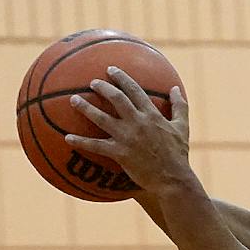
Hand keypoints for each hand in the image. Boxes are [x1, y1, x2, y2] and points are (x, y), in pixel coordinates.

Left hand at [65, 67, 191, 194]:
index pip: (135, 90)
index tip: (111, 70)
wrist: (173, 179)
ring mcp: (127, 137)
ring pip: (101, 118)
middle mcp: (137, 122)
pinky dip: (81, 141)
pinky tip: (67, 138)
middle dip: (102, 87)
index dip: (122, 78)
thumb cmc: (179, 155)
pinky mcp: (119, 153)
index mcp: (152, 115)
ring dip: (85, 107)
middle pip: (116, 99)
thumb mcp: (183, 128)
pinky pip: (96, 145)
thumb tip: (175, 88)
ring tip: (73, 99)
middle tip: (92, 82)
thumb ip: (179, 106)